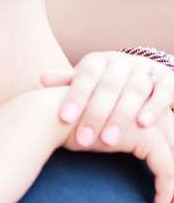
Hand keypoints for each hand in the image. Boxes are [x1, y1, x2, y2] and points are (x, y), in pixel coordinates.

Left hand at [42, 52, 173, 148]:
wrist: (142, 79)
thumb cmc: (104, 90)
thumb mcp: (85, 86)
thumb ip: (66, 83)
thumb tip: (42, 77)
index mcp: (100, 62)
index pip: (86, 73)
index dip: (75, 94)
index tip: (64, 119)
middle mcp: (123, 62)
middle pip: (110, 84)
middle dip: (96, 113)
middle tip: (83, 141)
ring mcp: (147, 69)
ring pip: (136, 88)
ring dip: (122, 114)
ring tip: (109, 141)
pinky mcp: (169, 79)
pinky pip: (165, 89)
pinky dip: (155, 106)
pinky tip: (143, 125)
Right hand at [58, 103, 173, 202]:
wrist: (54, 115)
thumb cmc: (71, 125)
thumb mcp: (102, 134)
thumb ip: (118, 140)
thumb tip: (118, 161)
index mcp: (149, 107)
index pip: (172, 143)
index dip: (173, 176)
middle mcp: (156, 110)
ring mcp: (154, 121)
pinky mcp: (147, 135)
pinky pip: (166, 169)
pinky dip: (166, 193)